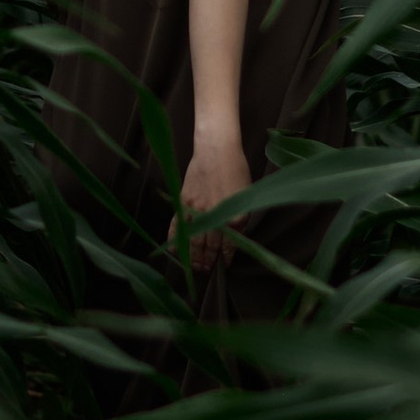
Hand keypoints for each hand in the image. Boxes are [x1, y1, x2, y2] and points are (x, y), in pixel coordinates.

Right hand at [179, 128, 250, 270]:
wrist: (217, 150)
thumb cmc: (235, 169)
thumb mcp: (245, 195)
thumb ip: (239, 219)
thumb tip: (234, 237)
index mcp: (234, 216)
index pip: (229, 245)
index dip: (225, 258)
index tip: (223, 266)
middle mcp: (215, 215)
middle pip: (210, 245)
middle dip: (208, 261)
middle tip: (206, 270)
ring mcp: (197, 209)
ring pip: (193, 239)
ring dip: (193, 255)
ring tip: (194, 265)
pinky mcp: (184, 201)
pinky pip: (178, 224)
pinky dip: (174, 237)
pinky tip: (174, 249)